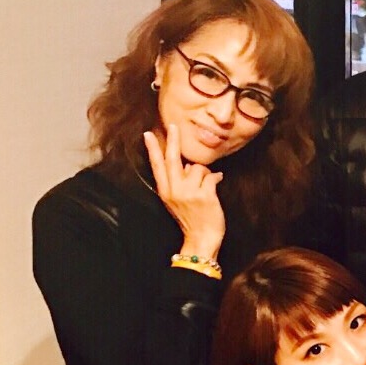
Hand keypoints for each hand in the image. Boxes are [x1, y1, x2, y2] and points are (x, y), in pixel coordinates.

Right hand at [144, 125, 225, 257]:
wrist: (201, 239)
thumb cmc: (192, 219)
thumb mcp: (177, 202)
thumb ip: (180, 183)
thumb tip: (189, 166)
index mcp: (166, 191)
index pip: (157, 166)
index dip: (153, 149)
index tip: (148, 134)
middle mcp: (174, 190)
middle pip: (173, 159)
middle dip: (174, 140)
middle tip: (173, 125)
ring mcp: (189, 193)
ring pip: (199, 168)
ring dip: (206, 174)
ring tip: (206, 187)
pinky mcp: (204, 195)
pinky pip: (212, 176)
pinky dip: (217, 178)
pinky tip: (217, 184)